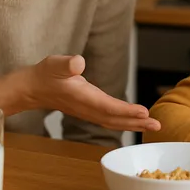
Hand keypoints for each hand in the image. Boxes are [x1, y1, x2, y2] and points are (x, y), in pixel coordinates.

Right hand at [29, 55, 160, 132]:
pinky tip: (135, 121)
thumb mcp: (55, 64)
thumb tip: (78, 63)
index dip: (126, 111)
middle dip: (136, 122)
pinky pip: (109, 120)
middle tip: (157, 125)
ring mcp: (88, 111)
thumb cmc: (45, 74)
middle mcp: (87, 108)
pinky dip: (123, 122)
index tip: (144, 112)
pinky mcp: (88, 110)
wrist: (32, 88)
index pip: (108, 107)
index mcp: (82, 97)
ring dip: (132, 124)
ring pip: (113, 122)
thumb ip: (66, 64)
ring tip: (151, 125)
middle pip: (115, 119)